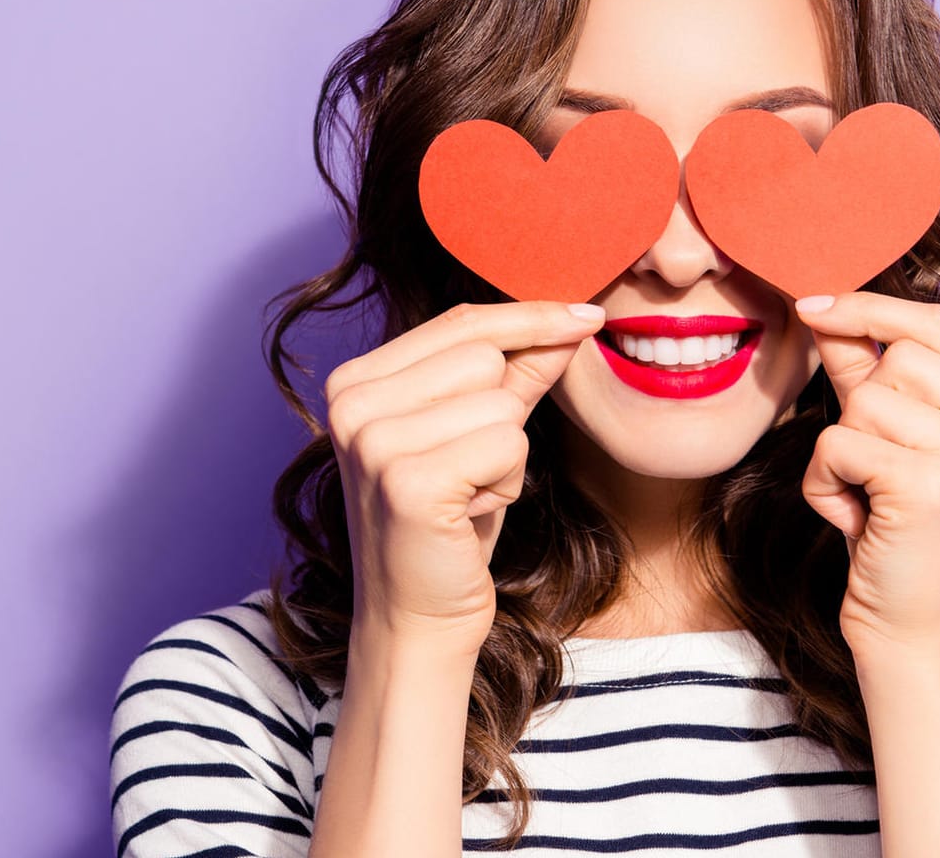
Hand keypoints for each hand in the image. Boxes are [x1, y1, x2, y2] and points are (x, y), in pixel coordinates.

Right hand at [322, 300, 604, 650]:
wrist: (417, 623)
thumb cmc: (449, 530)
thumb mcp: (481, 437)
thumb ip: (517, 375)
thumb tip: (571, 321)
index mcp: (354, 381)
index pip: (460, 322)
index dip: (530, 318)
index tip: (587, 316)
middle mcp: (351, 403)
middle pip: (485, 355)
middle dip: (503, 412)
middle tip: (470, 471)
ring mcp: (373, 441)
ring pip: (501, 401)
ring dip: (506, 454)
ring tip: (468, 495)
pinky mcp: (407, 481)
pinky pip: (508, 443)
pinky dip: (506, 483)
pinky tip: (469, 516)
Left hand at [794, 292, 939, 655]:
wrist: (916, 637)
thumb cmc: (901, 539)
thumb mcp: (895, 445)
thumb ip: (868, 373)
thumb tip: (825, 309)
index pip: (939, 326)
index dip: (871, 310)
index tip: (814, 308)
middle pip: (899, 357)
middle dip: (862, 408)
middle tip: (879, 473)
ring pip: (865, 399)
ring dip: (842, 451)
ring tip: (871, 501)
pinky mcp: (933, 485)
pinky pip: (838, 442)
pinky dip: (824, 482)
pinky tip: (857, 521)